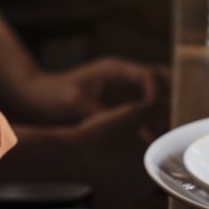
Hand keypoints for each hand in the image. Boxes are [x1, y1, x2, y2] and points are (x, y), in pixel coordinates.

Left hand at [11, 57, 162, 125]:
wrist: (38, 97)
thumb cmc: (54, 96)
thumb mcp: (76, 104)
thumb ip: (100, 112)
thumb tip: (121, 123)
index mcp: (115, 69)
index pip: (148, 75)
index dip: (156, 94)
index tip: (155, 114)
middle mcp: (124, 76)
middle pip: (160, 80)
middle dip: (168, 100)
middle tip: (170, 123)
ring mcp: (123, 87)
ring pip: (155, 93)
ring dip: (161, 111)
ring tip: (162, 134)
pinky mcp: (120, 101)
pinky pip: (144, 107)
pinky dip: (150, 120)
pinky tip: (149, 139)